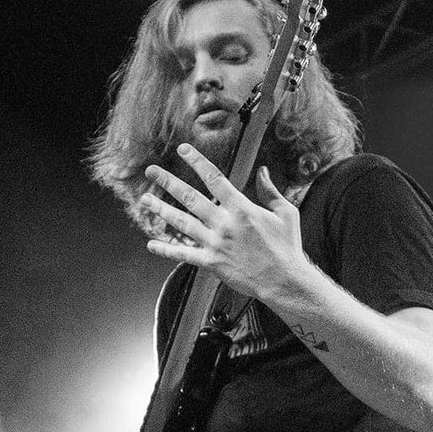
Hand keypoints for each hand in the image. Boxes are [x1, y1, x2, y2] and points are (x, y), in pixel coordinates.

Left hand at [140, 143, 309, 302]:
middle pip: (190, 197)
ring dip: (161, 210)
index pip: (214, 179)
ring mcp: (215, 244)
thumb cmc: (286, 247)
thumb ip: (270, 191)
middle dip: (168, 182)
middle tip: (152, 171)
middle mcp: (224, 224)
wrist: (283, 281)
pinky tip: (152, 244)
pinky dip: (166, 249)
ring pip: (181, 223)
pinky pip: (183, 254)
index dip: (196, 162)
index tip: (183, 150)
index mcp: (242, 208)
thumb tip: (262, 170)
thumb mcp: (286, 214)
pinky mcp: (211, 263)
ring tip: (145, 200)